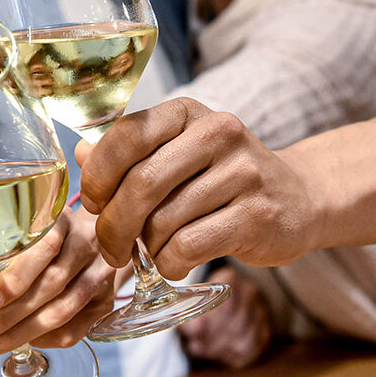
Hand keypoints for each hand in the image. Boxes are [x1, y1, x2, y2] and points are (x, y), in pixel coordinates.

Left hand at [0, 206, 115, 357]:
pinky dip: (43, 340)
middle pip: (53, 284)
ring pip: (62, 311)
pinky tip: (19, 341)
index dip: (17, 277)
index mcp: (65, 221)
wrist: (94, 241)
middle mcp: (89, 244)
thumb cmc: (48, 239)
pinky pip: (73, 330)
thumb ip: (7, 256)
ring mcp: (101, 273)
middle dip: (9, 315)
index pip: (45, 247)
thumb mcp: (29, 233)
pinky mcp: (106, 301)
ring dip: (21, 334)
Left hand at [79, 98, 318, 279]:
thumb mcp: (176, 153)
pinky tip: (176, 261)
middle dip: (114, 225)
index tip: (94, 203)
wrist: (296, 198)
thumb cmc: (220, 177)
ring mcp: (242, 172)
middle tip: (111, 247)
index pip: (126, 136)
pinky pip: (188, 247)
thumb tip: (78, 154)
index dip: (98, 176)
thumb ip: (128, 154)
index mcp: (187, 112)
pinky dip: (169, 264)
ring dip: (146, 248)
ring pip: (163, 221)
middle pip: (141, 183)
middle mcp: (217, 132)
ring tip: (154, 249)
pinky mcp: (256, 214)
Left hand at [179, 266, 272, 368]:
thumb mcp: (193, 308)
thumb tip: (197, 329)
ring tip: (206, 351)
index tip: (195, 335)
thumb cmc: (203, 308)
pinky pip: (253, 350)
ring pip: (245, 338)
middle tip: (197, 348)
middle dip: (214, 340)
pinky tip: (221, 355)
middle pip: (236, 322)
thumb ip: (192, 318)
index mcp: (231, 278)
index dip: (211, 323)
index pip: (227, 302)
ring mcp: (261, 311)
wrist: (221, 310)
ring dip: (222, 350)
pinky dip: (235, 357)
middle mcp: (250, 291)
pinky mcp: (265, 332)